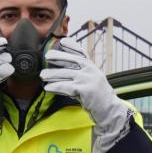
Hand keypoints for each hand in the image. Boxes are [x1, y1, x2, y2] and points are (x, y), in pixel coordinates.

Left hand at [41, 38, 133, 152]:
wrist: (109, 110)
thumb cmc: (98, 98)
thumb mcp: (90, 82)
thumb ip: (79, 76)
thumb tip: (60, 72)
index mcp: (92, 67)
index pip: (81, 53)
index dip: (72, 46)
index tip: (63, 41)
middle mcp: (91, 70)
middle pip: (72, 60)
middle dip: (59, 56)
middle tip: (47, 56)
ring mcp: (88, 79)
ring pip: (66, 74)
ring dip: (52, 74)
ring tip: (42, 75)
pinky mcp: (85, 89)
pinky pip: (66, 86)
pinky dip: (55, 86)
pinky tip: (47, 87)